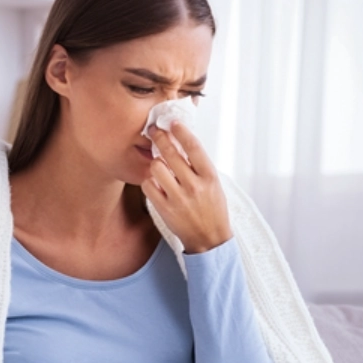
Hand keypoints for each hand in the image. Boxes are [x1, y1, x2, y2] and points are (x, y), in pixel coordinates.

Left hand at [141, 121, 232, 253]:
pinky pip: (148, 186)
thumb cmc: (213, 209)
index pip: (194, 147)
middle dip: (160, 138)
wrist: (210, 239)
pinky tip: (154, 182)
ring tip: (158, 164)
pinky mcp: (165, 209)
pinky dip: (149, 181)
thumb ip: (199, 165)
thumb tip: (183, 141)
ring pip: (156, 168)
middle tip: (154, 131)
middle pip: (171, 154)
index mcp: (209, 177)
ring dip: (155, 163)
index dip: (181, 132)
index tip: (173, 123)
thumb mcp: (214, 184)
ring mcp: (178, 198)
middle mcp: (194, 186)